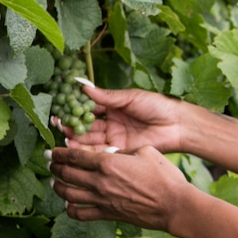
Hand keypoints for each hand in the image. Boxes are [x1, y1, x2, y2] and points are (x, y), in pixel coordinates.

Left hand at [46, 142, 188, 230]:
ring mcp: (102, 200)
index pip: (75, 156)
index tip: (52, 151)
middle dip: (54, 167)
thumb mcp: (145, 151)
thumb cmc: (164, 176)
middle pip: (67, 174)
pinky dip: (70, 208)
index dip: (60, 152)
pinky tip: (69, 203)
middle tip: (49, 163)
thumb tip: (112, 154)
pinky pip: (80, 214)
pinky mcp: (107, 214)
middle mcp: (100, 182)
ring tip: (54, 182)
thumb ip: (124, 151)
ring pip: (68, 193)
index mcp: (108, 163)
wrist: (173, 205)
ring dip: (57, 187)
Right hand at [53, 84, 185, 151]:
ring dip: (77, 138)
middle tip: (59, 124)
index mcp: (113, 107)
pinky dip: (88, 150)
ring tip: (64, 136)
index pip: (89, 108)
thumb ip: (106, 96)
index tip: (61, 108)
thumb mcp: (130, 98)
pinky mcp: (120, 150)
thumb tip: (82, 86)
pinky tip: (76, 148)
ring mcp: (115, 137)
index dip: (75, 108)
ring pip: (91, 139)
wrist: (177, 125)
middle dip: (72, 124)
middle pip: (87, 125)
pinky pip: (101, 151)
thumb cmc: (157, 106)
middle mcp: (111, 123)